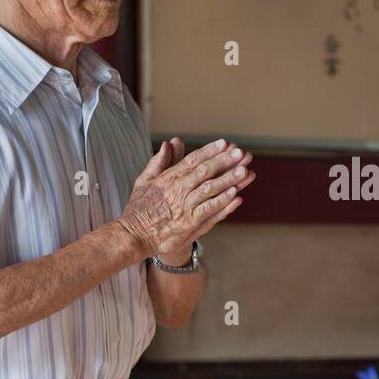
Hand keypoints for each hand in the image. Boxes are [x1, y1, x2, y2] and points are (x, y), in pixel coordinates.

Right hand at [116, 136, 255, 260]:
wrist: (133, 235)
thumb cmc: (140, 207)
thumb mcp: (144, 180)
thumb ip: (159, 162)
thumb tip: (169, 143)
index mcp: (167, 178)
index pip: (192, 160)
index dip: (210, 151)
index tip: (225, 143)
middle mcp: (177, 191)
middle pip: (204, 172)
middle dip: (224, 161)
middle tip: (241, 153)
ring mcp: (184, 208)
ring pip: (209, 190)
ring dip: (228, 180)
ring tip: (244, 171)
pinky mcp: (188, 224)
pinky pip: (208, 211)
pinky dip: (222, 203)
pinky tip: (235, 195)